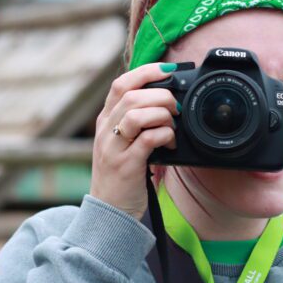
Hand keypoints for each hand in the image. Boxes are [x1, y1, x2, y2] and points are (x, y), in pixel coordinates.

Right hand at [89, 63, 178, 217]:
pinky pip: (147, 139)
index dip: (146, 71)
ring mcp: (113, 148)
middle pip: (132, 95)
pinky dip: (164, 136)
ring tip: (172, 126)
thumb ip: (137, 123)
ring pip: (136, 114)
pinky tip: (170, 144)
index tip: (168, 70)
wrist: (108, 211)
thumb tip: (166, 102)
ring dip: (162, 115)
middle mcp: (106, 131)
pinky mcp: (125, 165)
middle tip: (176, 108)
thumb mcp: (122, 144)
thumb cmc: (122, 176)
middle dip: (161, 95)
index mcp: (106, 121)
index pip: (121, 84)